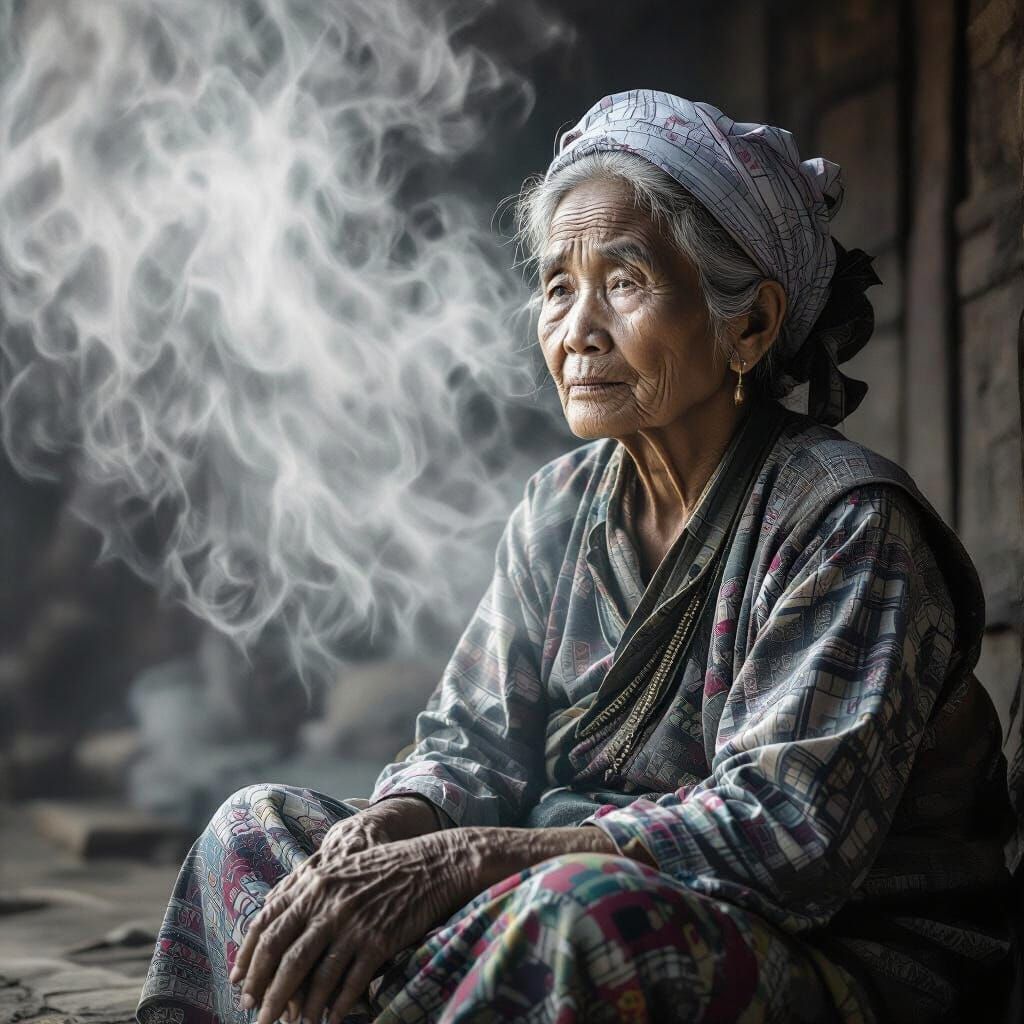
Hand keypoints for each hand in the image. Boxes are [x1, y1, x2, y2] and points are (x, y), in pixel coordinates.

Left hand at [232, 828, 480, 1023]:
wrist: (434, 864)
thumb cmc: (387, 867)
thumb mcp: (342, 871)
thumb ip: (312, 893)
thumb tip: (282, 926)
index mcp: (315, 882)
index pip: (268, 923)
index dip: (249, 956)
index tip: (239, 981)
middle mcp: (328, 902)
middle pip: (284, 955)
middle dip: (265, 990)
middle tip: (256, 1013)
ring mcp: (353, 922)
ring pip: (313, 975)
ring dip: (298, 1007)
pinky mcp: (378, 941)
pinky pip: (349, 983)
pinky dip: (337, 1005)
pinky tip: (330, 1018)